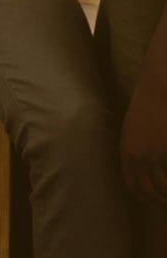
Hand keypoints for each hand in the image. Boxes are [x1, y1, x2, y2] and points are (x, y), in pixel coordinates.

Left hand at [121, 39, 166, 204]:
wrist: (156, 87)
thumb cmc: (145, 106)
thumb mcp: (132, 130)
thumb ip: (135, 152)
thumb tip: (142, 172)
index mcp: (126, 150)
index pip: (132, 186)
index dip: (144, 197)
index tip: (153, 201)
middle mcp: (138, 155)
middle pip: (148, 190)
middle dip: (159, 200)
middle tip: (164, 202)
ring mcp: (155, 153)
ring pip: (163, 186)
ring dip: (166, 193)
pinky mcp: (166, 150)